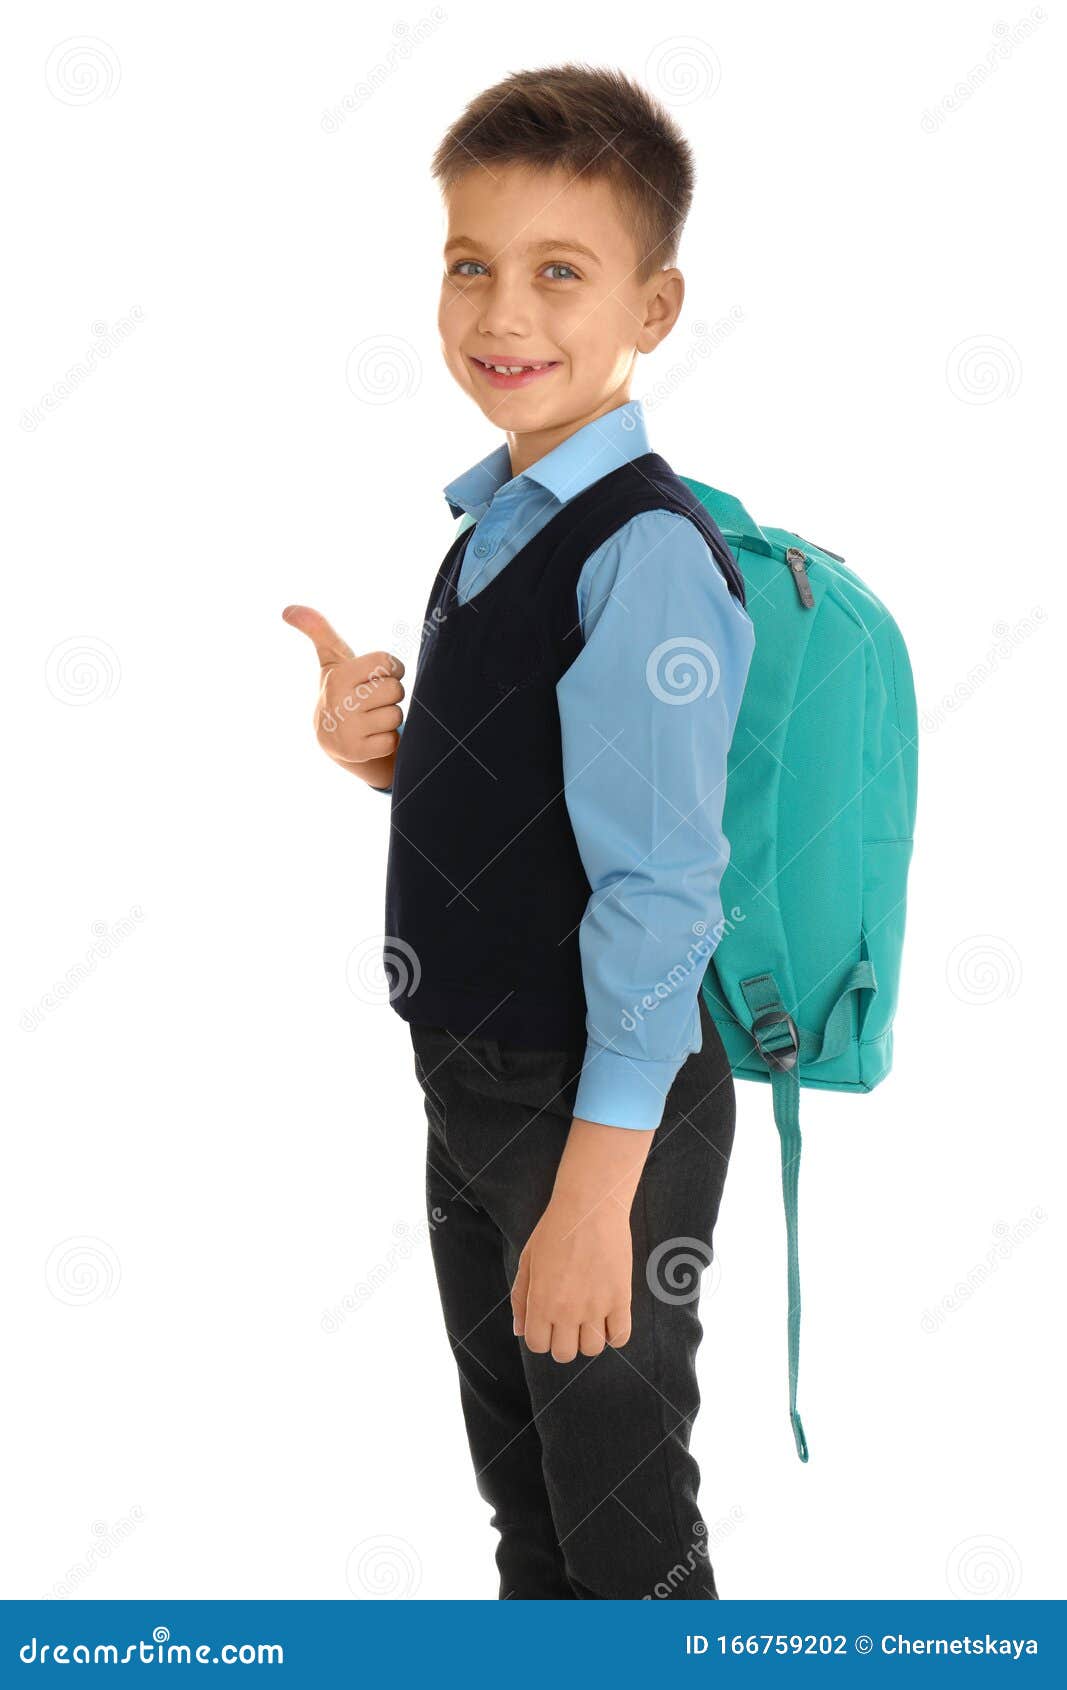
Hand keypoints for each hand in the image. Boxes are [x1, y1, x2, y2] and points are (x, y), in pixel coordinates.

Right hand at [282, 605, 404, 785]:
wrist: (332, 738)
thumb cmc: (341, 689)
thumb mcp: (331, 658)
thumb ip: (318, 629)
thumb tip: (287, 609)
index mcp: (338, 676)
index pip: (387, 662)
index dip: (390, 669)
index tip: (378, 675)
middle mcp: (339, 702)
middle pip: (395, 689)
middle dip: (390, 694)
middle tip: (372, 700)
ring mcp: (347, 729)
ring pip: (396, 716)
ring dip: (389, 718)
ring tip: (371, 718)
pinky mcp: (356, 752)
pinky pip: (392, 740)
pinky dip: (387, 740)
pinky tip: (371, 737)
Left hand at [511, 1187, 633, 1363]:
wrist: (590, 1207)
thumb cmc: (554, 1230)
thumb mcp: (527, 1261)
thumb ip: (520, 1298)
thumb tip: (520, 1330)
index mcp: (541, 1302)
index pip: (538, 1345)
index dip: (540, 1336)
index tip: (547, 1323)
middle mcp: (567, 1310)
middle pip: (564, 1354)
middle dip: (563, 1342)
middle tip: (567, 1322)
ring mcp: (596, 1307)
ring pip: (592, 1350)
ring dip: (588, 1339)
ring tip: (588, 1318)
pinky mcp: (621, 1298)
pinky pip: (620, 1337)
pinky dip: (614, 1334)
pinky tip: (608, 1318)